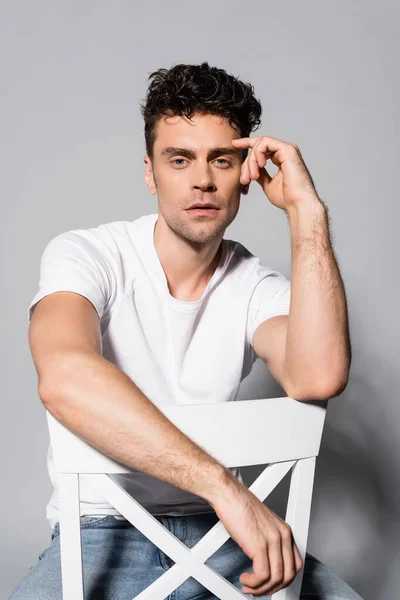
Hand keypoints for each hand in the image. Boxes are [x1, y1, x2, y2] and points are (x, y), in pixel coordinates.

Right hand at [213, 482, 303, 596]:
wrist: (229, 495)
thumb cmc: (240, 507)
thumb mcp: (262, 526)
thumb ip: (269, 542)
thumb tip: (265, 563)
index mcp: (285, 532)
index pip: (295, 565)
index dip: (283, 579)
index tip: (270, 584)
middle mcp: (282, 536)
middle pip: (288, 575)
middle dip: (272, 588)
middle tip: (258, 590)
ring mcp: (272, 541)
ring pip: (276, 578)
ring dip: (261, 589)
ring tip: (248, 586)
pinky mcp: (259, 545)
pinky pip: (262, 576)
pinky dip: (253, 583)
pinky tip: (245, 579)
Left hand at [232, 135, 319, 211]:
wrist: (297, 204)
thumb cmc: (287, 198)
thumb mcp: (267, 184)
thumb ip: (260, 174)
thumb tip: (251, 170)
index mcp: (282, 158)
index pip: (262, 147)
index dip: (247, 144)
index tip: (234, 145)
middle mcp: (285, 151)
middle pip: (258, 147)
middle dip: (247, 163)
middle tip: (244, 180)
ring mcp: (287, 149)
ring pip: (260, 144)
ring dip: (251, 161)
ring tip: (252, 177)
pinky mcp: (287, 149)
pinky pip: (266, 143)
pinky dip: (258, 154)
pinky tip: (259, 167)